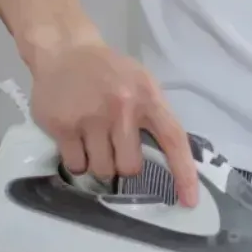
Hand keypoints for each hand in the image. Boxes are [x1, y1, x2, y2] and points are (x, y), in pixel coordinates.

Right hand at [25, 30, 199, 205]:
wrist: (64, 50)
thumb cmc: (108, 72)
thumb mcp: (141, 84)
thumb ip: (154, 117)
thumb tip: (169, 161)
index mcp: (148, 98)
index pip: (174, 140)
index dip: (184, 174)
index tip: (189, 201)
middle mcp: (122, 108)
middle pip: (130, 167)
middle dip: (123, 165)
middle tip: (114, 146)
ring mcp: (90, 118)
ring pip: (102, 170)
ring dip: (99, 164)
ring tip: (93, 141)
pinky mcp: (63, 126)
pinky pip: (76, 165)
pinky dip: (77, 161)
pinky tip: (76, 140)